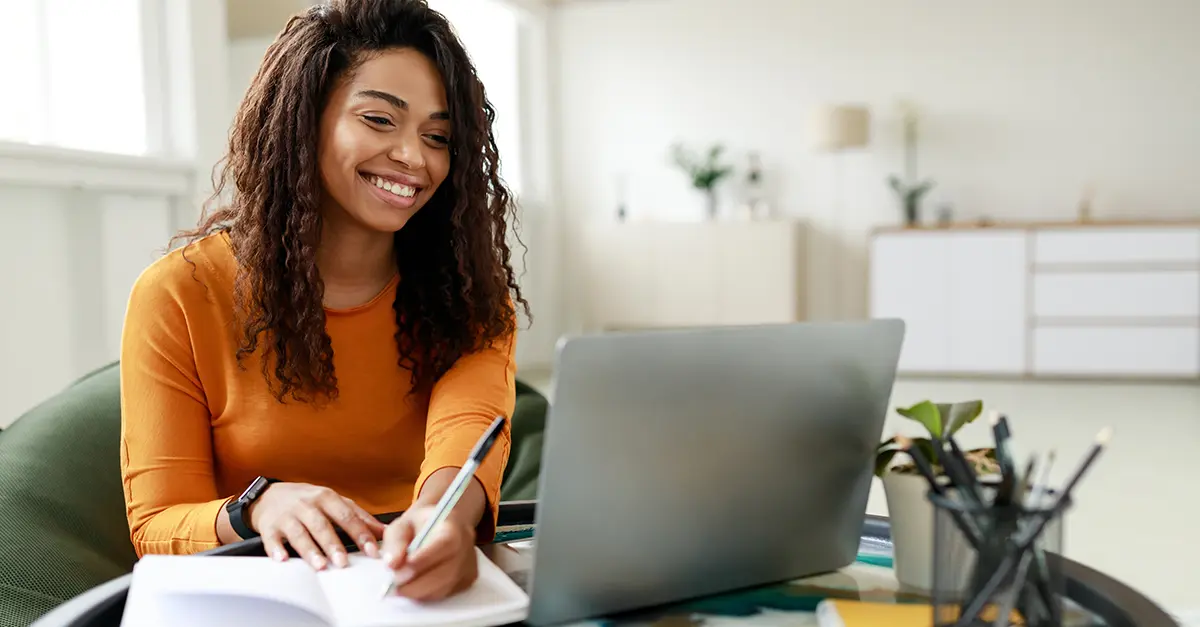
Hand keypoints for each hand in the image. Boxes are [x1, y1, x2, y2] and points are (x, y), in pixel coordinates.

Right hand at [247, 482, 385, 568]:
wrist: (270, 495)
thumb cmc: (307, 501)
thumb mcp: (334, 502)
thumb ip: (359, 516)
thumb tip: (383, 531)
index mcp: (327, 498)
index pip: (347, 516)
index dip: (360, 534)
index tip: (372, 551)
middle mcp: (307, 505)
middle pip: (322, 525)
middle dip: (333, 544)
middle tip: (343, 562)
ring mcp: (287, 515)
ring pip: (299, 533)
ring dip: (310, 550)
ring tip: (320, 565)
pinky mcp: (269, 526)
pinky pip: (272, 539)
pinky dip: (276, 549)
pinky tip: (283, 559)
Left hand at [380, 504, 477, 600]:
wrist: (444, 526)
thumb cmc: (422, 524)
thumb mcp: (403, 524)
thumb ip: (396, 542)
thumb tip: (392, 565)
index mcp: (453, 527)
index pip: (444, 545)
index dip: (423, 560)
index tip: (398, 571)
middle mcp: (466, 548)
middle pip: (446, 572)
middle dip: (415, 584)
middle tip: (392, 586)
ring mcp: (469, 567)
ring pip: (444, 588)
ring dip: (418, 592)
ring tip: (399, 587)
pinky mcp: (467, 581)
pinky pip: (445, 594)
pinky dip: (426, 594)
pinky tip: (414, 586)